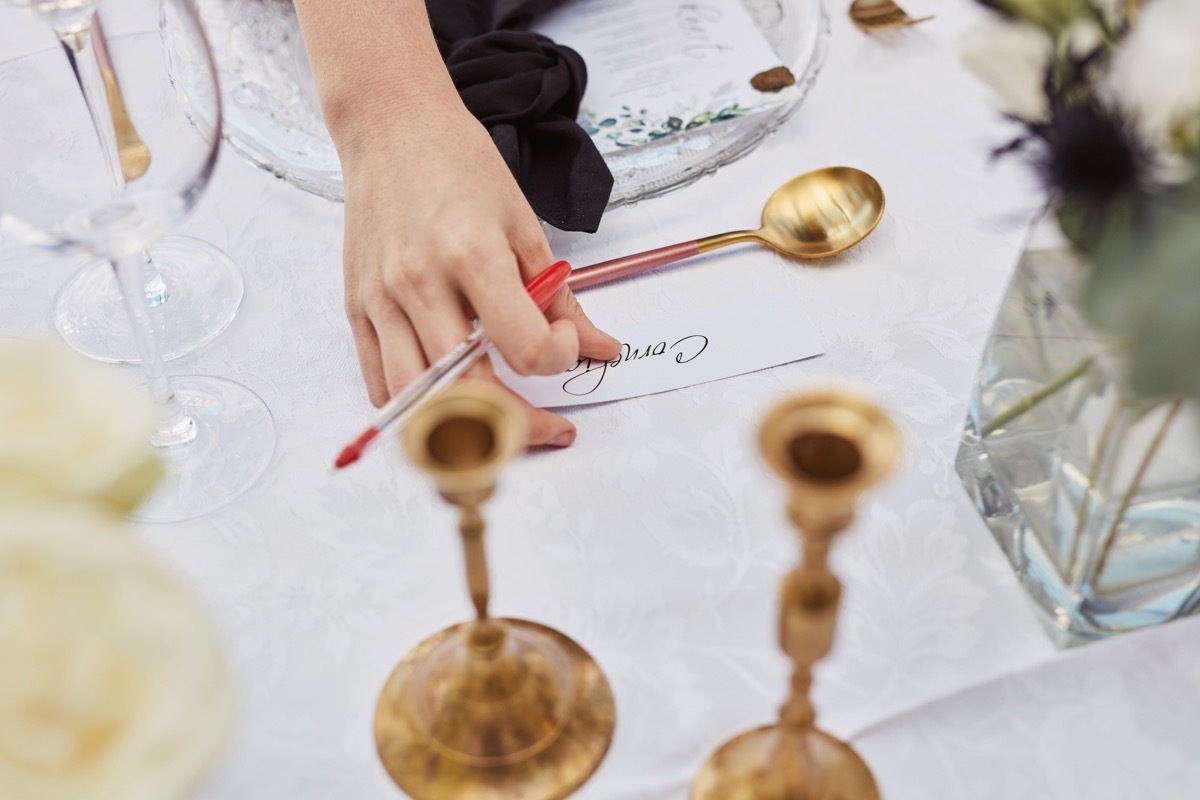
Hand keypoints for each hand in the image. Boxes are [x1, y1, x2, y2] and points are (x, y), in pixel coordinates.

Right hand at [338, 104, 620, 446]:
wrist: (390, 128)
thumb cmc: (458, 165)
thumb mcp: (523, 223)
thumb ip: (560, 296)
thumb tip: (598, 347)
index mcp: (472, 256)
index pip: (524, 346)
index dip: (559, 358)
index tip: (568, 343)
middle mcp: (419, 284)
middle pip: (468, 391)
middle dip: (520, 425)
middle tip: (550, 427)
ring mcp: (380, 302)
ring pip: (419, 401)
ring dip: (466, 430)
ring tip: (501, 425)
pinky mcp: (356, 310)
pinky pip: (381, 386)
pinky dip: (417, 410)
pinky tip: (450, 404)